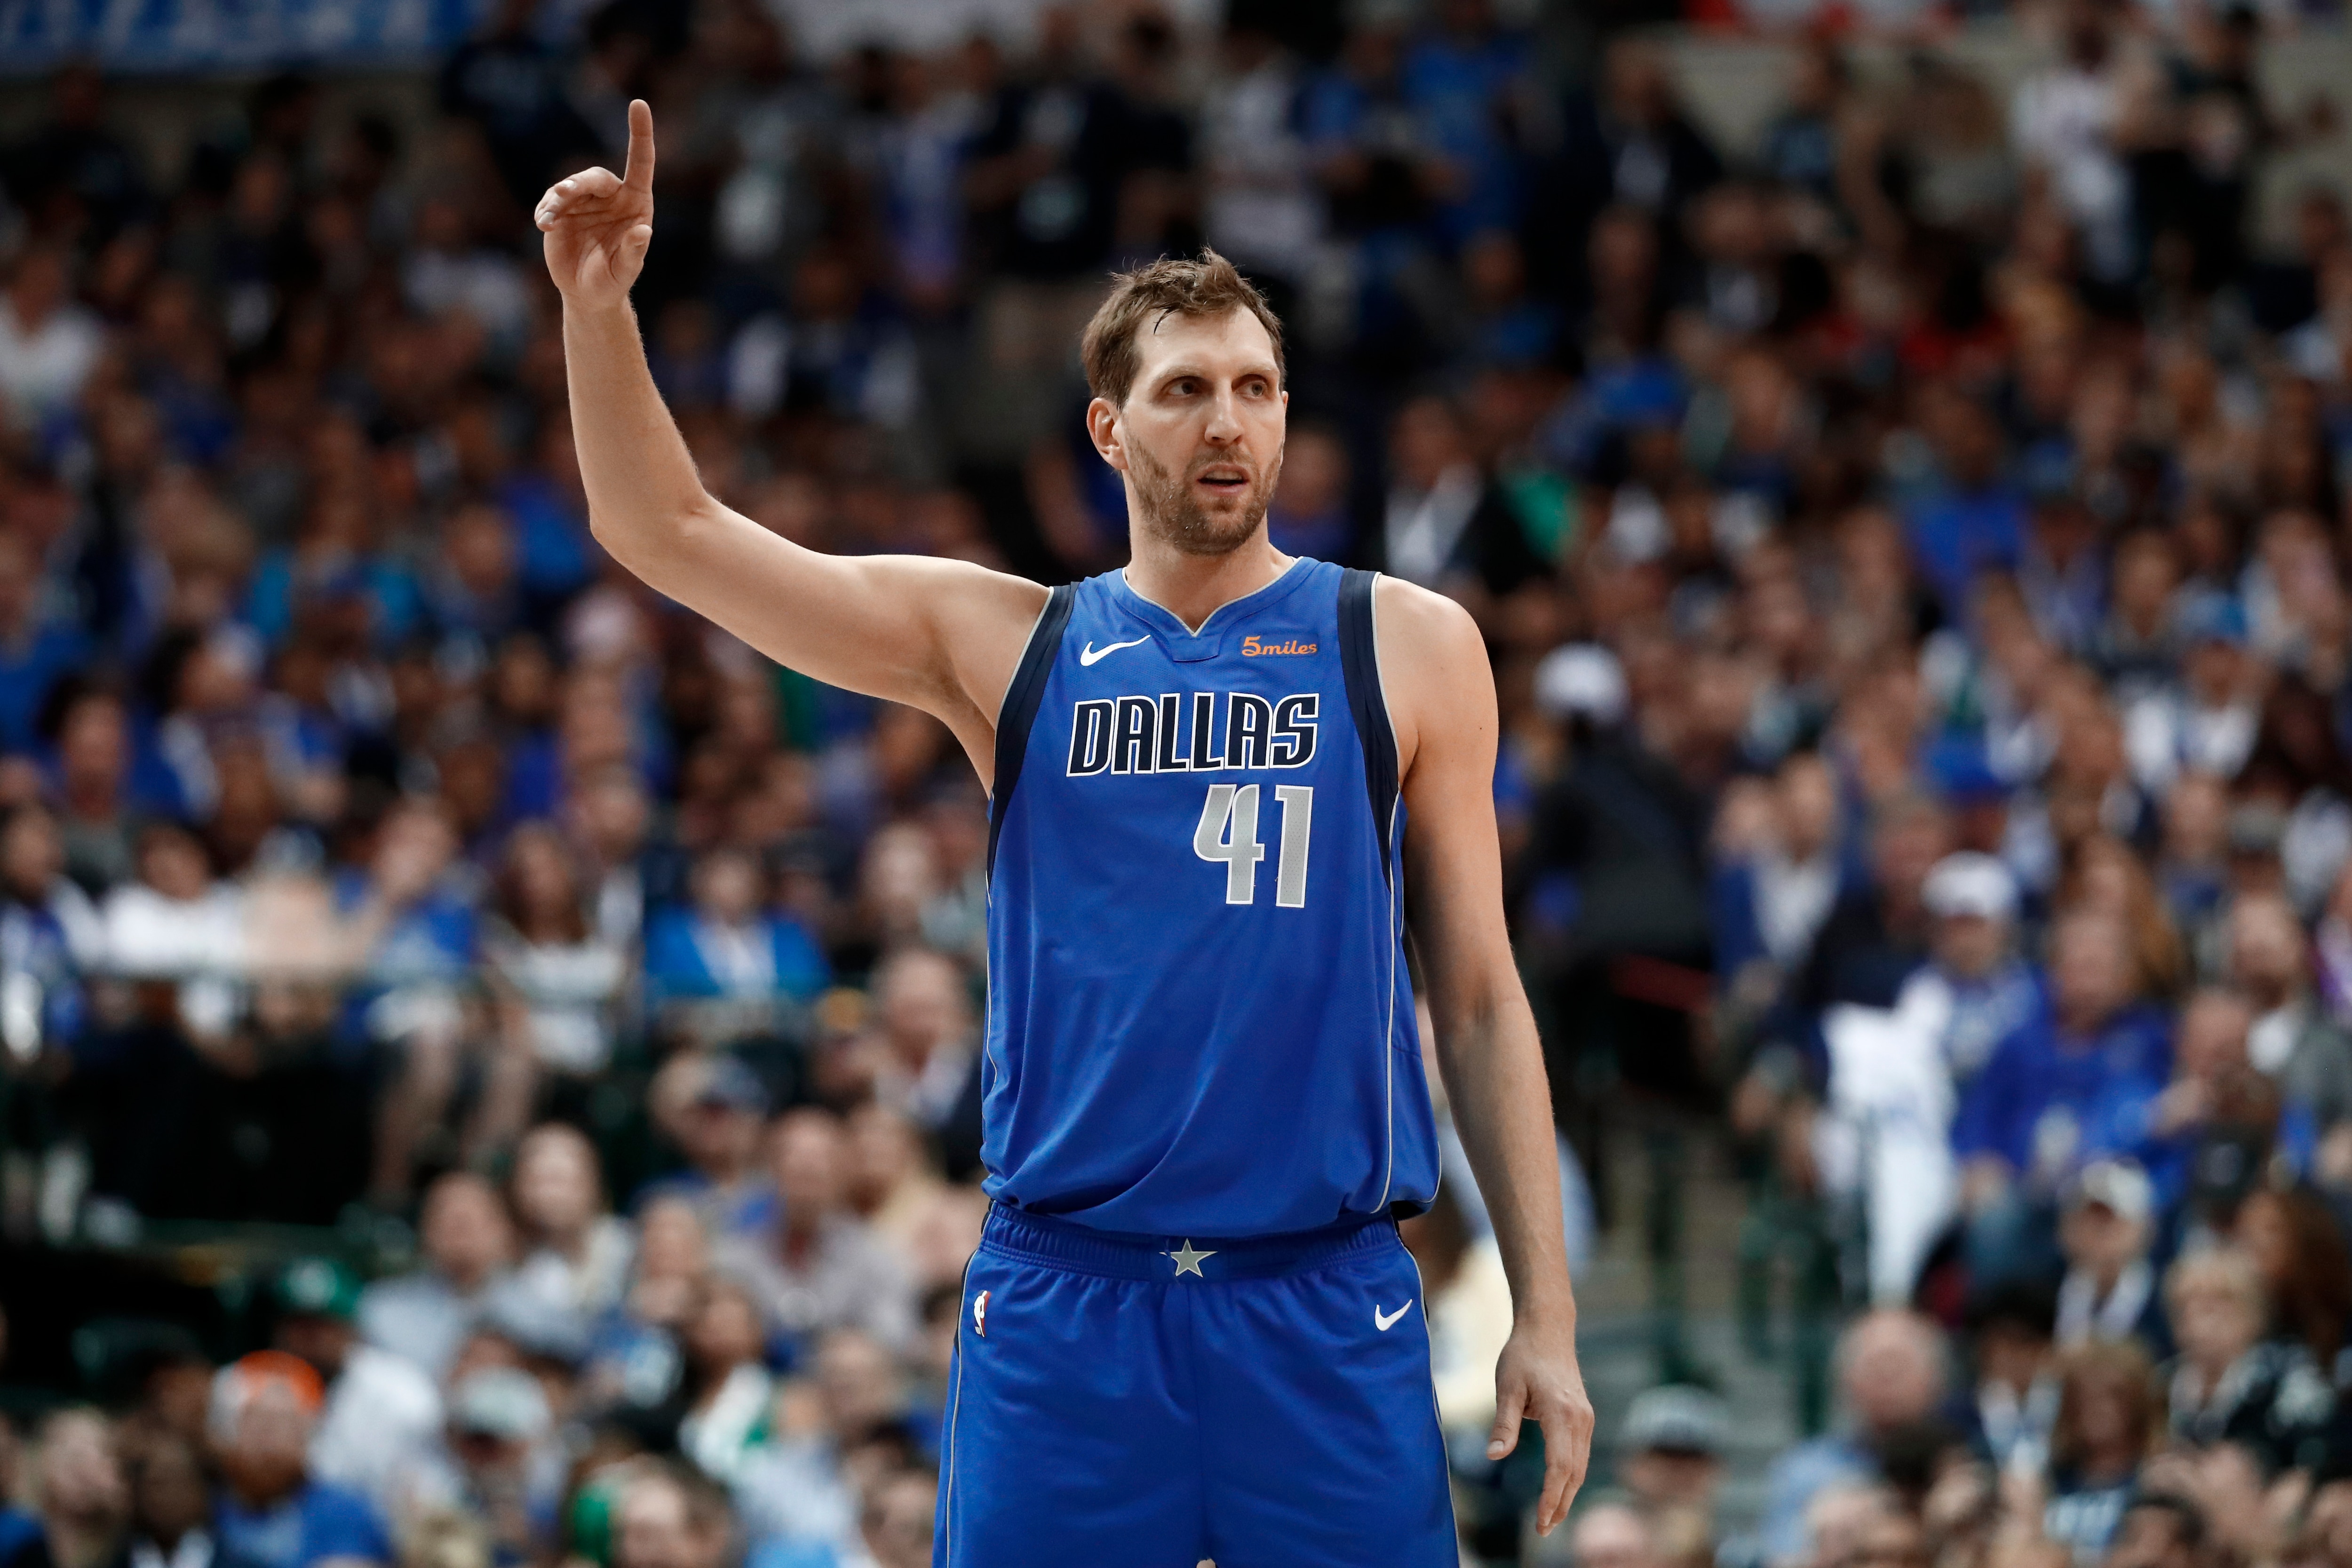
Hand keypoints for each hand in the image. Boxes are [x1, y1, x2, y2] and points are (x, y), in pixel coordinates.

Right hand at [536, 98, 655, 308]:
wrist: (587, 294)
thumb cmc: (614, 281)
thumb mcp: (626, 270)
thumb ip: (634, 251)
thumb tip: (644, 231)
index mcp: (636, 202)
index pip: (640, 161)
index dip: (640, 133)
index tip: (638, 103)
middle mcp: (611, 196)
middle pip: (595, 177)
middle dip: (578, 184)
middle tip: (564, 193)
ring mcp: (583, 202)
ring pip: (568, 188)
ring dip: (557, 200)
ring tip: (549, 220)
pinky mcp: (560, 211)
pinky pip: (550, 204)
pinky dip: (546, 212)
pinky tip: (544, 225)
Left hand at [1489, 1317, 1593, 1535]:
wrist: (1548, 1329)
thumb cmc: (1523, 1355)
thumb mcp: (1506, 1386)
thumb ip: (1503, 1423)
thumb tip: (1494, 1456)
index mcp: (1562, 1414)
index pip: (1559, 1467)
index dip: (1551, 1497)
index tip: (1541, 1521)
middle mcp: (1580, 1419)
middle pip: (1573, 1473)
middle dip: (1560, 1504)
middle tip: (1542, 1530)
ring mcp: (1585, 1418)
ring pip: (1579, 1466)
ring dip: (1567, 1493)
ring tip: (1550, 1518)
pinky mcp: (1583, 1416)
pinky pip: (1580, 1454)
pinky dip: (1570, 1476)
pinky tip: (1559, 1488)